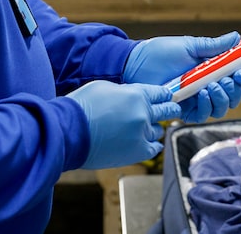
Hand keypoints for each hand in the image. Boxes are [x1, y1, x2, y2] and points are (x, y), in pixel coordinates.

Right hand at [66, 80, 180, 168]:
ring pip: (158, 130)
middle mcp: (144, 113)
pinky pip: (154, 148)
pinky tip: (151, 142)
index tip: (167, 96)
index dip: (164, 95)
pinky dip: (153, 145)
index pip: (160, 93)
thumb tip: (133, 96)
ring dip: (154, 128)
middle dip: (169, 109)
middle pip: (166, 110)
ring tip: (148, 128)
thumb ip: (125, 92)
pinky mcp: (137, 152)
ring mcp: (142, 133)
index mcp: (137, 95)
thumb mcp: (105, 87)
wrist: (69, 132)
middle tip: (172, 109)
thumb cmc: (81, 108)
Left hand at [123, 32, 240, 122]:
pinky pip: (201, 115)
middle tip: (224, 81)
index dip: (240, 79)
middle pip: (230, 98)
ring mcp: (195, 100)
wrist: (137, 63)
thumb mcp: (190, 46)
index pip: (233, 79)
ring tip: (210, 87)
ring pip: (218, 109)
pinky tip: (200, 95)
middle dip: (232, 91)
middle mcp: (205, 87)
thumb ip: (213, 46)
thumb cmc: (161, 53)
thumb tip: (236, 38)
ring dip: (220, 99)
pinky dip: (205, 107)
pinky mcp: (183, 110)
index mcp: (210, 71)